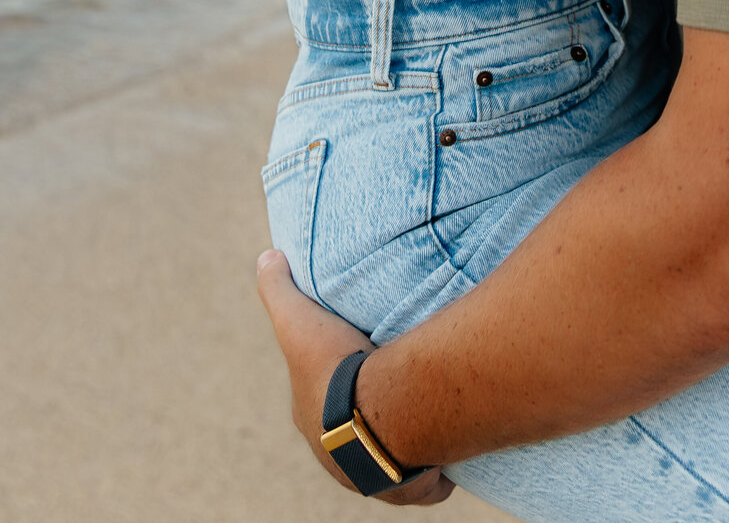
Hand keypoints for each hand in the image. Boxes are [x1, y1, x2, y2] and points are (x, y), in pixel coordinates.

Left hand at [257, 249, 453, 506]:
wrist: (374, 415)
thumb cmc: (334, 368)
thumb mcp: (298, 318)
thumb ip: (277, 286)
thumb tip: (267, 256)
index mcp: (311, 421)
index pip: (319, 401)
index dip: (336, 380)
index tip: (359, 359)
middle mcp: (337, 458)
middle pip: (360, 431)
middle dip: (376, 412)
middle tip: (401, 381)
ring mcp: (375, 477)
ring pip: (395, 459)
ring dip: (410, 443)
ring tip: (431, 410)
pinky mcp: (411, 487)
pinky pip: (430, 484)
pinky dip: (437, 473)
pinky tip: (448, 450)